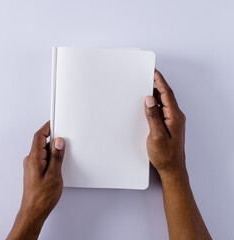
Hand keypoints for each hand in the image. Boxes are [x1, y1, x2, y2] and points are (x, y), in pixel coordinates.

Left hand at [7, 121, 65, 239]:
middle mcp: (31, 161)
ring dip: (52, 149)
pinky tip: (58, 163)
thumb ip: (56, 157)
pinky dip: (50, 157)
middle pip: (41, 142)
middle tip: (63, 136)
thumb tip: (59, 142)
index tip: (55, 121)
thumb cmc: (41, 198)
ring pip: (42, 151)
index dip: (47, 127)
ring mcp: (32, 166)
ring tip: (63, 153)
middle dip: (52, 137)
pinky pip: (42, 159)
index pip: (39, 136)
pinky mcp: (34, 172)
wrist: (33, 212)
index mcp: (34, 159)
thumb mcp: (54, 176)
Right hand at [145, 70, 210, 238]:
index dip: (160, 81)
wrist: (172, 169)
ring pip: (163, 103)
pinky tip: (147, 105)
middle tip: (145, 76)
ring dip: (154, 95)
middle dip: (156, 85)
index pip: (167, 94)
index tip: (153, 71)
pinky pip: (161, 110)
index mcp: (174, 117)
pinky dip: (154, 105)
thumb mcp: (156, 136)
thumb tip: (149, 99)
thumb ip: (153, 117)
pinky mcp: (168, 125)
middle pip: (165, 96)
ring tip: (143, 88)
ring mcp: (172, 121)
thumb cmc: (165, 155)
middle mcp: (175, 117)